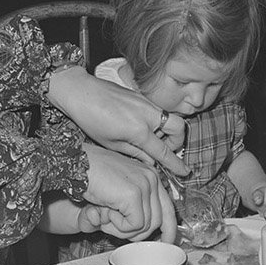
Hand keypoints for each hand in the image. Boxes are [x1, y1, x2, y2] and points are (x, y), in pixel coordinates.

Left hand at [47, 67, 187, 175]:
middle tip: (165, 150)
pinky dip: (155, 121)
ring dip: (166, 131)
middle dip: (178, 141)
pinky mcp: (141, 96)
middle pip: (179, 128)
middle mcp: (147, 114)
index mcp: (139, 130)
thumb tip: (152, 162)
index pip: (164, 151)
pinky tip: (139, 127)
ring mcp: (146, 102)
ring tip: (147, 139)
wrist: (80, 92)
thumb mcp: (111, 144)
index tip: (185, 172)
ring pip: (169, 117)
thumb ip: (135, 153)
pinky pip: (157, 110)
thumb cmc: (90, 119)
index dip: (175, 164)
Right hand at [83, 144, 177, 241]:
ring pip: (146, 226)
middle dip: (137, 233)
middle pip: (158, 221)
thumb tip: (144, 230)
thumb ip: (133, 207)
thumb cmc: (91, 174)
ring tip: (106, 216)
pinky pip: (134, 225)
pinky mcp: (134, 194)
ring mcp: (145, 185)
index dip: (168, 229)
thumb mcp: (117, 191)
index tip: (165, 241)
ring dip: (123, 229)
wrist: (76, 162)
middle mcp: (151, 178)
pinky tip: (106, 212)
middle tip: (115, 227)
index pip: (169, 208)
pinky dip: (117, 226)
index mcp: (150, 176)